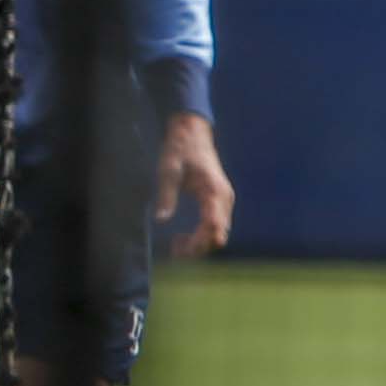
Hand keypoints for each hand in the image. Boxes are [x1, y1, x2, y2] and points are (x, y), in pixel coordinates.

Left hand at [155, 112, 234, 256]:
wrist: (192, 133)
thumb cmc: (180, 150)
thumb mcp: (168, 170)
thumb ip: (166, 196)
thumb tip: (161, 220)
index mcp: (214, 191)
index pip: (213, 224)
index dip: (200, 241)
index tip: (182, 249)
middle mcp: (224, 198)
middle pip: (219, 233)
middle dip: (199, 246)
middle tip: (174, 252)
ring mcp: (224, 200)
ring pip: (218, 231)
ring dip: (200, 243)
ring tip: (176, 246)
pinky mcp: (218, 201)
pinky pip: (215, 224)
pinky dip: (202, 235)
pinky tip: (183, 238)